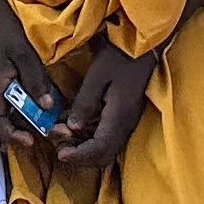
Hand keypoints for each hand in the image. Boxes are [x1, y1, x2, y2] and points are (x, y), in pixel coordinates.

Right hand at [0, 0, 60, 137]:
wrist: (0, 6)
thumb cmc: (7, 27)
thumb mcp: (22, 51)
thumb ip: (34, 78)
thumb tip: (47, 106)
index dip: (11, 135)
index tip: (31, 140)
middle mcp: (2, 90)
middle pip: (14, 120)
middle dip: (36, 130)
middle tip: (60, 132)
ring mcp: (12, 84)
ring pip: (24, 111)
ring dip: (42, 119)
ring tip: (65, 124)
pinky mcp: (21, 77)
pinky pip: (31, 98)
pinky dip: (44, 105)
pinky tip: (61, 107)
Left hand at [50, 34, 160, 171]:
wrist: (144, 46)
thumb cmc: (120, 57)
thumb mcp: (97, 76)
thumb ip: (85, 103)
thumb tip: (72, 128)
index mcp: (119, 116)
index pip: (100, 149)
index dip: (79, 156)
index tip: (60, 154)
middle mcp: (125, 124)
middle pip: (103, 155)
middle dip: (80, 156)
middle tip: (59, 146)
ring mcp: (127, 121)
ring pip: (105, 148)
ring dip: (83, 148)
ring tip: (63, 135)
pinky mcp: (125, 116)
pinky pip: (107, 136)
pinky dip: (89, 138)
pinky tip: (74, 126)